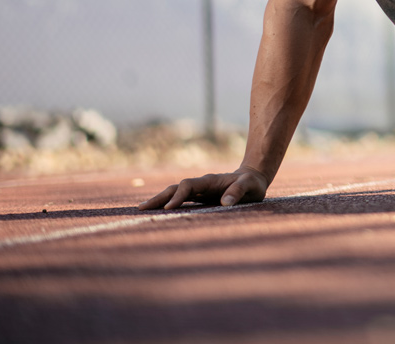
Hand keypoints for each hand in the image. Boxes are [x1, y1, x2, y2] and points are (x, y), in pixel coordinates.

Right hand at [137, 166, 268, 210]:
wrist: (253, 179)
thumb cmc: (252, 183)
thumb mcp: (250, 186)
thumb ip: (239, 191)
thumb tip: (225, 203)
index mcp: (210, 181)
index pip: (188, 186)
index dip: (178, 196)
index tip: (170, 208)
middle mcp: (200, 185)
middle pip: (175, 188)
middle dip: (159, 198)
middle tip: (141, 209)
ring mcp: (198, 192)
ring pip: (174, 194)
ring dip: (159, 202)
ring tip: (142, 211)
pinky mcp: (199, 199)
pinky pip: (180, 201)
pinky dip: (167, 206)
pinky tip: (157, 214)